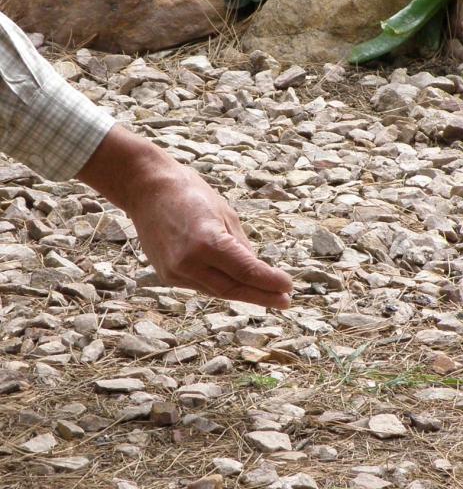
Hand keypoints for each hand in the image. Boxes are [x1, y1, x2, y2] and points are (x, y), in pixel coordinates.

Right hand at [77, 126, 292, 307]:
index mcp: (206, 242)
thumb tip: (257, 272)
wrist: (146, 188)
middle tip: (285, 300)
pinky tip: (241, 286)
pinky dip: (224, 286)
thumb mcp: (226, 215)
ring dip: (245, 294)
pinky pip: (204, 285)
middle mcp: (188, 262)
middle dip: (262, 296)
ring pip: (218, 291)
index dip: (270, 282)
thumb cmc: (190, 193)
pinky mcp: (167, 276)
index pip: (247, 271)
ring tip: (269, 295)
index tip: (289, 286)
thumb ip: (241, 247)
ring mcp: (175, 272)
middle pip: (233, 289)